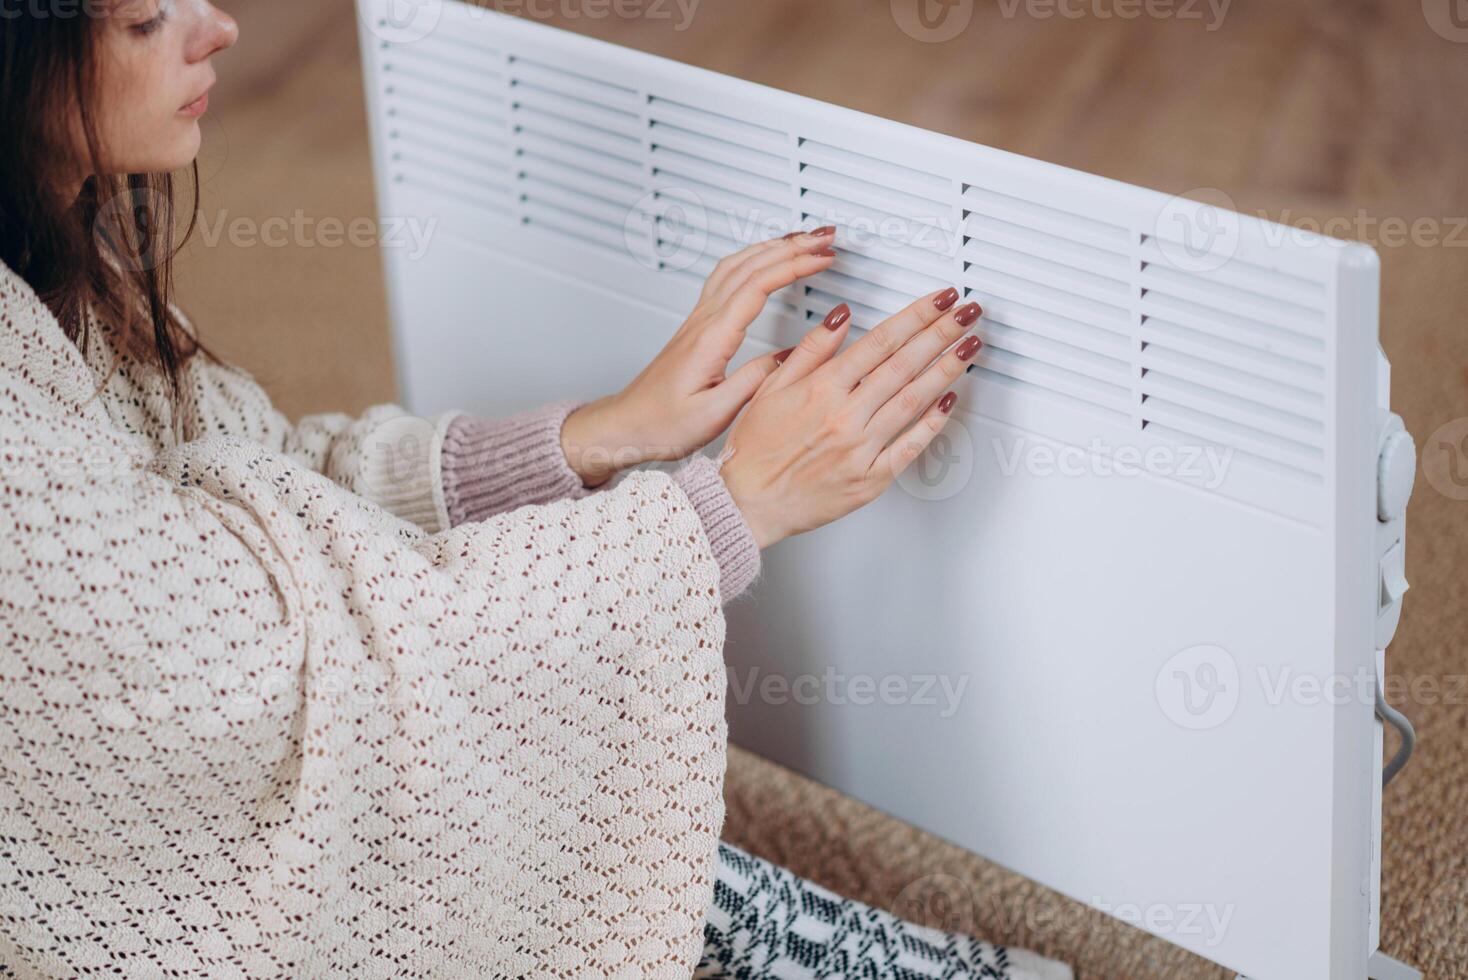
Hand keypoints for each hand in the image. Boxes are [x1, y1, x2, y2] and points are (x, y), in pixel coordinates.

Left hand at [560, 228, 838, 486]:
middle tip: (825, 238)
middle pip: (750, 265)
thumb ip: (754, 382)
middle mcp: (703, 321)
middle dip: (792, 245)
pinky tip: (763, 260)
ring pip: (736, 265)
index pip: (758, 285)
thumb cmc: (661, 423)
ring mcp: (698, 320)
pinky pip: (726, 277)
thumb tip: (790, 357)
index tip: (823, 258)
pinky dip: (753, 259)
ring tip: (803, 240)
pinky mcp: (696, 326)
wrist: (626, 425)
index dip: (794, 266)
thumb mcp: (714, 413)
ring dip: (772, 246)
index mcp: (711, 338)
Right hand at [719, 288, 983, 548]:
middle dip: (942, 333)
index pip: (881, 341)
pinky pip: (910, 447)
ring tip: (969, 346)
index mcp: (821, 389)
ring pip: (914, 400)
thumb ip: (811, 350)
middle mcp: (845, 416)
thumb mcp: (771, 388)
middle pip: (905, 364)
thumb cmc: (754, 451)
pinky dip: (933, 422)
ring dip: (947, 369)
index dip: (917, 315)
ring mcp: (861, 448)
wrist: (746, 502)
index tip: (939, 301)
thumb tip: (841, 318)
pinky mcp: (870, 479)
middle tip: (968, 313)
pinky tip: (950, 401)